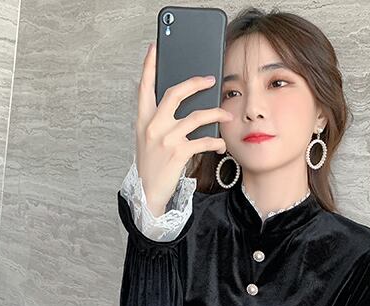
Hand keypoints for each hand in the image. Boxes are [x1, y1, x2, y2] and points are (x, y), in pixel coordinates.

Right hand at [135, 41, 232, 213]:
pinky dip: (215, 142)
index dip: (149, 65)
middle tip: (211, 79)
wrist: (148, 194)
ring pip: (196, 116)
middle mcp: (153, 126)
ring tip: (226, 115)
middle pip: (175, 93)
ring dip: (216, 114)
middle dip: (195, 82)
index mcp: (143, 120)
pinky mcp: (178, 153)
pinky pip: (203, 140)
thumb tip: (180, 106)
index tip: (155, 47)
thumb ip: (158, 121)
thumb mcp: (148, 140)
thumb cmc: (152, 166)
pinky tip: (220, 144)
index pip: (144, 86)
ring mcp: (165, 139)